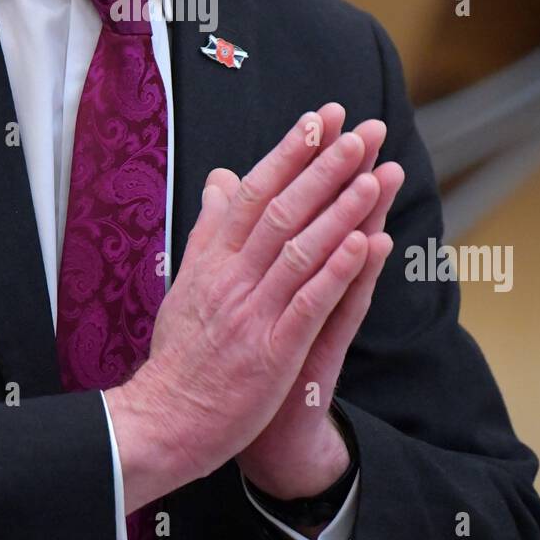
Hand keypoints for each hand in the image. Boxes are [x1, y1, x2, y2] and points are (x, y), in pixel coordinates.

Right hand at [107, 105, 403, 513]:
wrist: (166, 422)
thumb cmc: (182, 354)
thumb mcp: (188, 281)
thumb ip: (210, 229)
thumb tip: (221, 179)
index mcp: (213, 259)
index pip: (255, 192)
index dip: (290, 153)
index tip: (322, 118)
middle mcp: (232, 278)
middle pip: (282, 209)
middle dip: (325, 166)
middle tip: (362, 131)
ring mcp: (252, 313)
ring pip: (300, 249)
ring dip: (340, 209)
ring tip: (374, 174)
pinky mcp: (272, 352)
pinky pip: (309, 304)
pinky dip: (337, 271)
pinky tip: (365, 244)